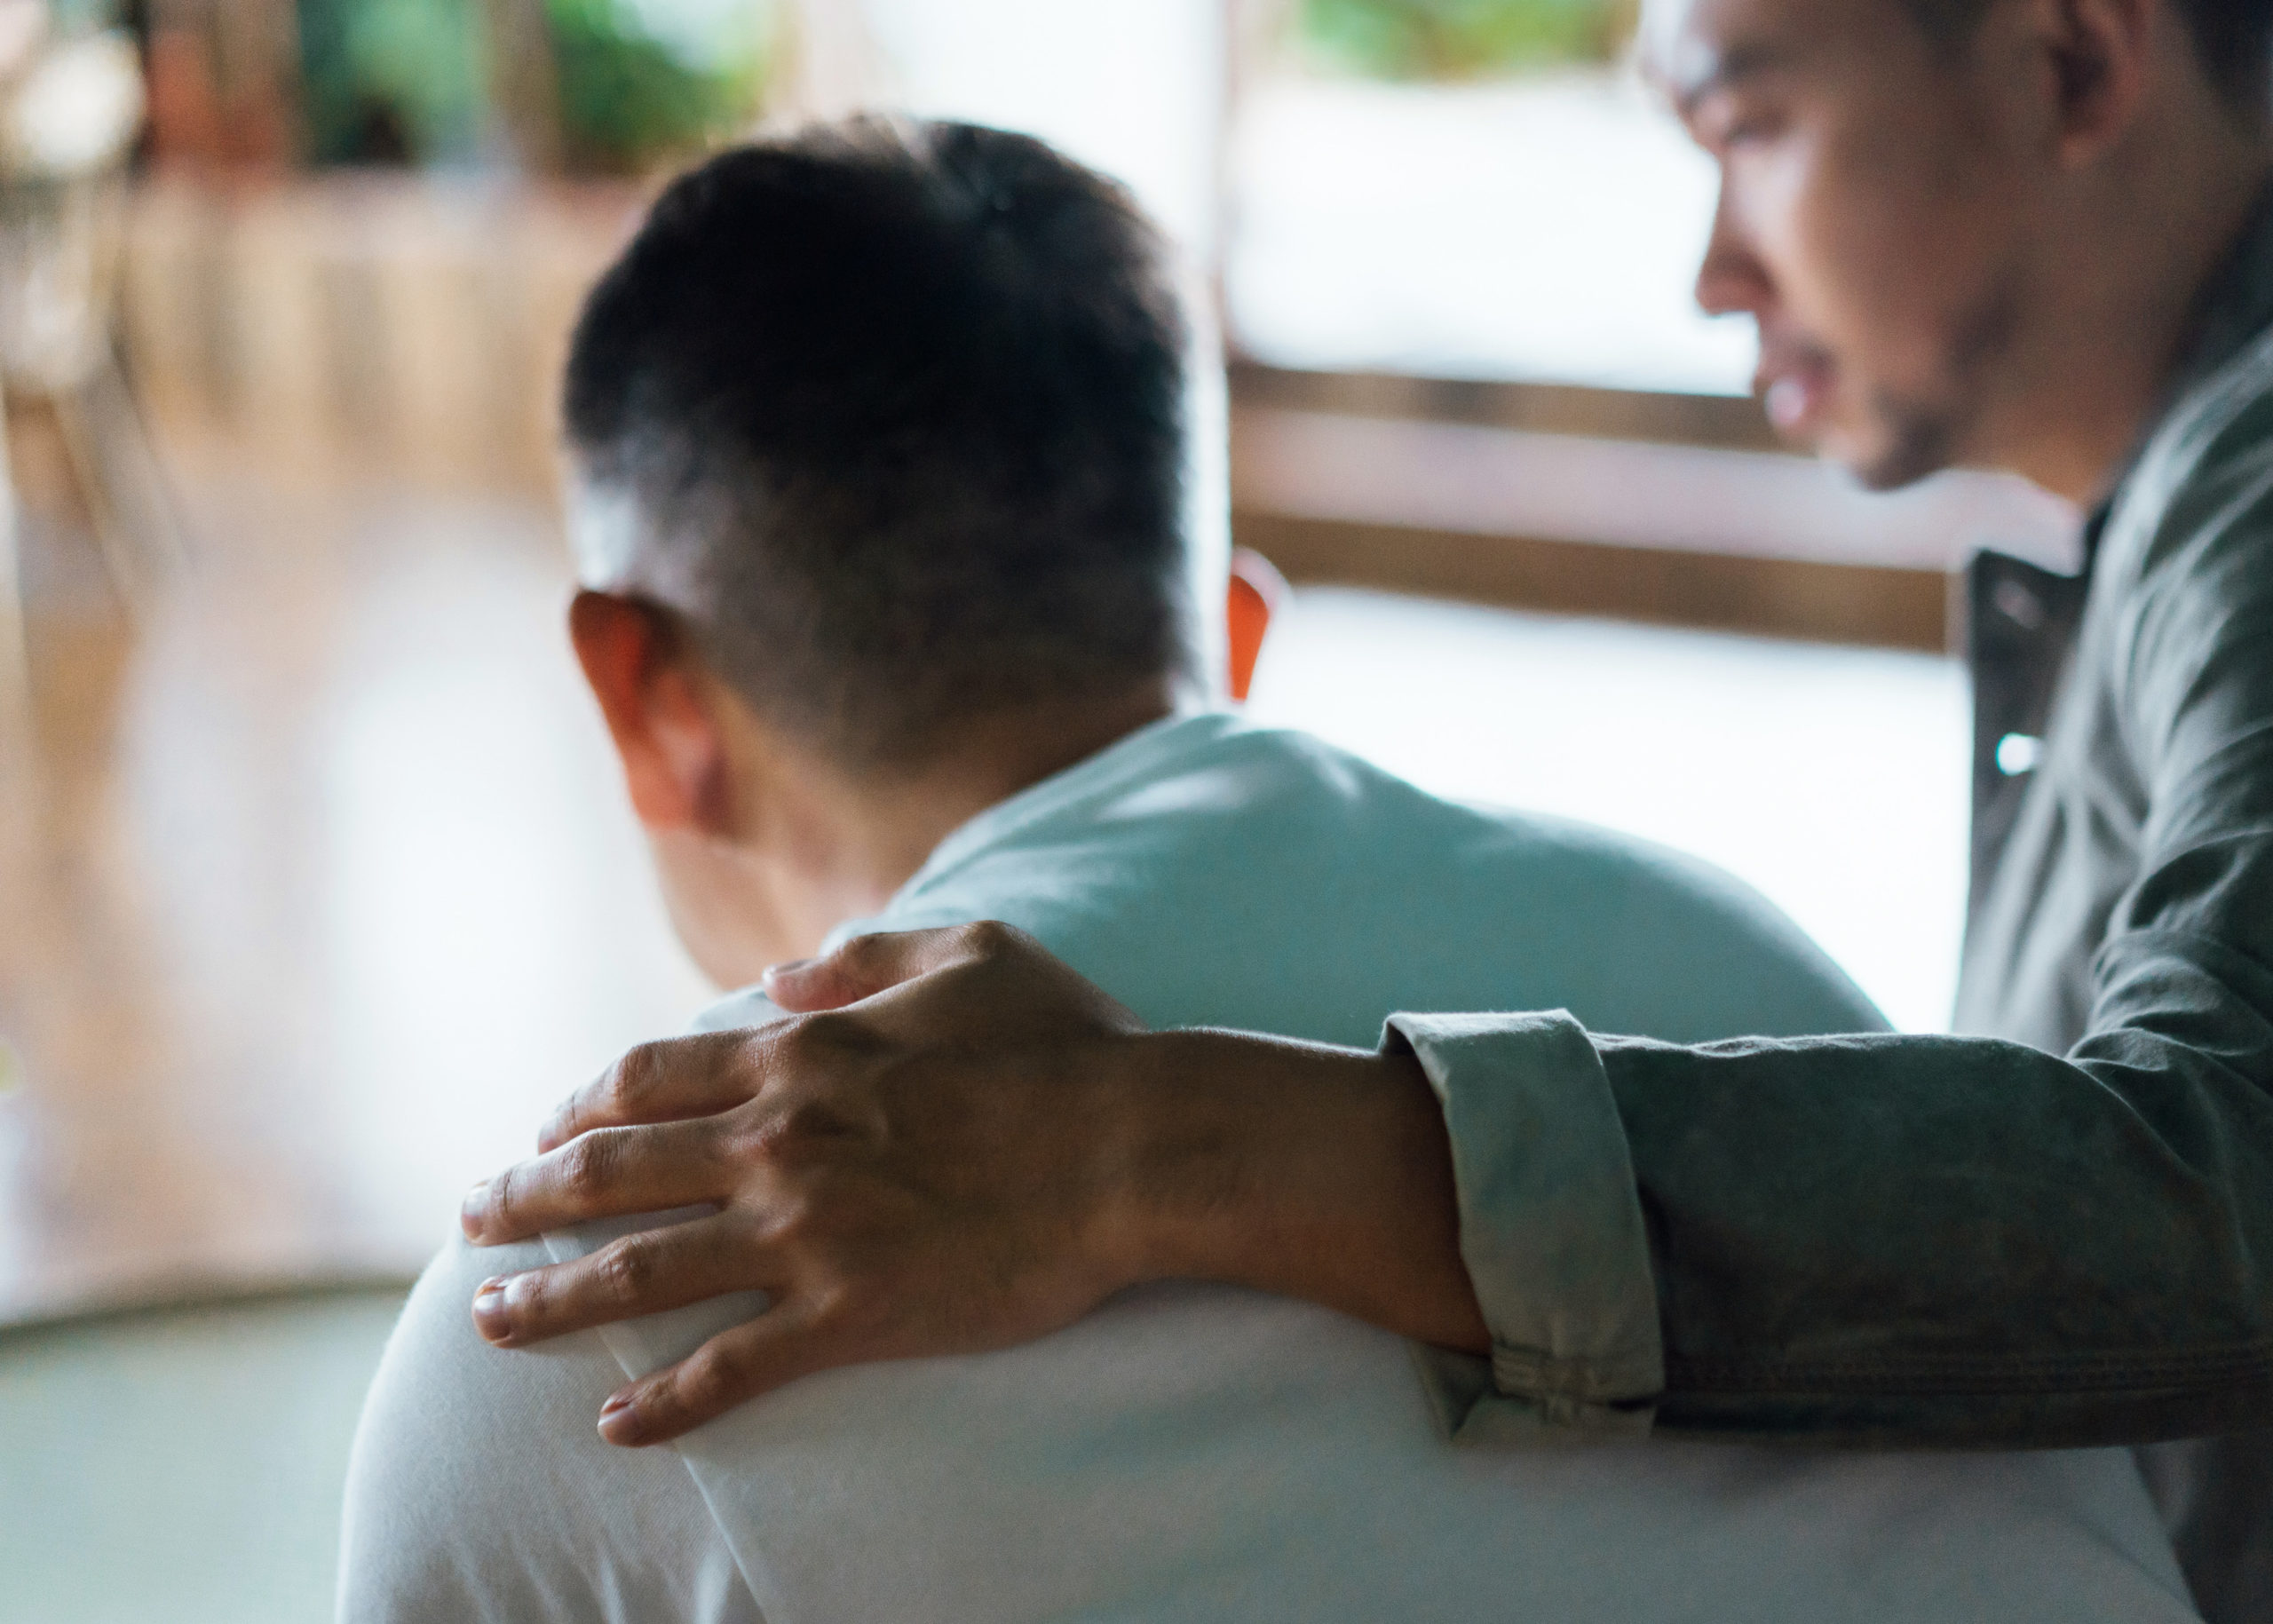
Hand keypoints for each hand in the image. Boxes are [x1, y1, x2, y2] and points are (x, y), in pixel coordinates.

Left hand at [461, 922, 1484, 1444]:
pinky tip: (614, 1425)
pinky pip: (731, 1367)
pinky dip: (665, 1401)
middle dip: (524, 1198)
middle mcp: (777, 1142)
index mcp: (800, 1055)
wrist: (1135, 1148)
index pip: (647, 1079)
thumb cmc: (1066, 1045)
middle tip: (473, 1220)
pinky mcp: (850, 1313)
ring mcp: (806, 1233)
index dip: (580, 1105)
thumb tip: (781, 972)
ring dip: (551, 1297)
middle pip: (610, 1172)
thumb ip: (865, 955)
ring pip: (640, 1271)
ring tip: (490, 1320)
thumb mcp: (971, 952)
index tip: (544, 1129)